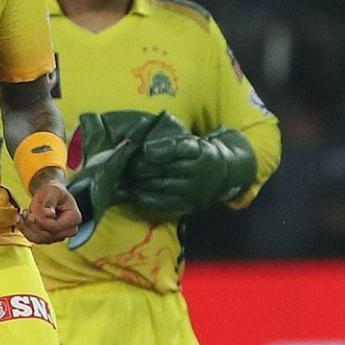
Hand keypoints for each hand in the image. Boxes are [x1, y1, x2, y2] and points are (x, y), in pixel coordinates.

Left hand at [19, 175, 81, 242]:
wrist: (50, 194)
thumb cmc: (54, 190)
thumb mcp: (53, 190)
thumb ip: (51, 201)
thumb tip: (48, 213)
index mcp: (74, 218)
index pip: (57, 227)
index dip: (42, 223)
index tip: (30, 214)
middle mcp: (69, 230)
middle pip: (48, 235)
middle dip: (32, 226)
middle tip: (23, 212)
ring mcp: (59, 235)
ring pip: (40, 239)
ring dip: (27, 229)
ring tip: (20, 215)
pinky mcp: (49, 237)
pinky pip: (35, 239)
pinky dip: (25, 231)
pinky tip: (20, 220)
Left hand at [126, 127, 255, 218]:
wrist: (224, 173)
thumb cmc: (198, 153)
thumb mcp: (192, 141)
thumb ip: (170, 141)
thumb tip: (138, 140)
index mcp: (199, 150)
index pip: (180, 148)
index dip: (162, 149)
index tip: (144, 148)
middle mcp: (197, 170)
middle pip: (167, 168)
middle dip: (142, 167)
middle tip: (123, 164)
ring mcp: (193, 189)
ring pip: (162, 185)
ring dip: (139, 183)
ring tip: (121, 179)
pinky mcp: (189, 204)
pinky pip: (165, 202)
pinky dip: (146, 198)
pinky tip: (132, 194)